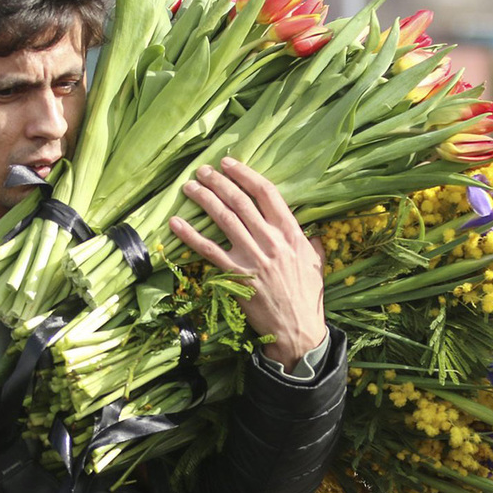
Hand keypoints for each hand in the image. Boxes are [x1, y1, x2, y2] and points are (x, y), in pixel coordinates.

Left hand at [170, 157, 326, 369]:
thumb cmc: (306, 296)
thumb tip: (310, 229)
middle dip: (218, 182)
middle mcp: (271, 240)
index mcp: (291, 233)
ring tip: (189, 186)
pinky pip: (208, 250)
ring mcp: (252, 257)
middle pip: (240, 201)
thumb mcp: (316, 263)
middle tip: (203, 170)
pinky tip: (176, 222)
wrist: (297, 329)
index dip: (245, 174)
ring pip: (223, 218)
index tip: (230, 164)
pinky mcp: (234, 275)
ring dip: (204, 198)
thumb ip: (310, 242)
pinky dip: (190, 234)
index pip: (267, 193)